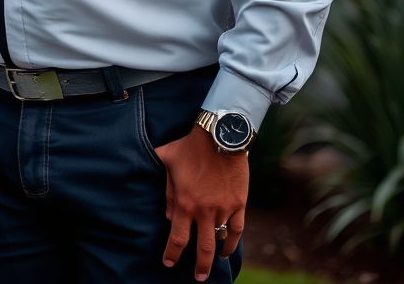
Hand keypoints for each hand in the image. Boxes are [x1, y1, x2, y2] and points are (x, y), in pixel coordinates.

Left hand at [155, 126, 248, 280]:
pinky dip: (232, 243)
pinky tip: (228, 250)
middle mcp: (204, 210)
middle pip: (203, 247)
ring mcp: (223, 209)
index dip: (173, 253)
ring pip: (220, 240)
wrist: (220, 137)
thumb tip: (169, 216)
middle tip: (198, 277)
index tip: (169, 263)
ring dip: (216, 255)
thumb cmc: (189, 147)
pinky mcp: (239, 205)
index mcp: (184, 202)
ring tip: (212, 266)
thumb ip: (167, 190)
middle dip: (199, 266)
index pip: (178, 237)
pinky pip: (237, 230)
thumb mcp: (167, 162)